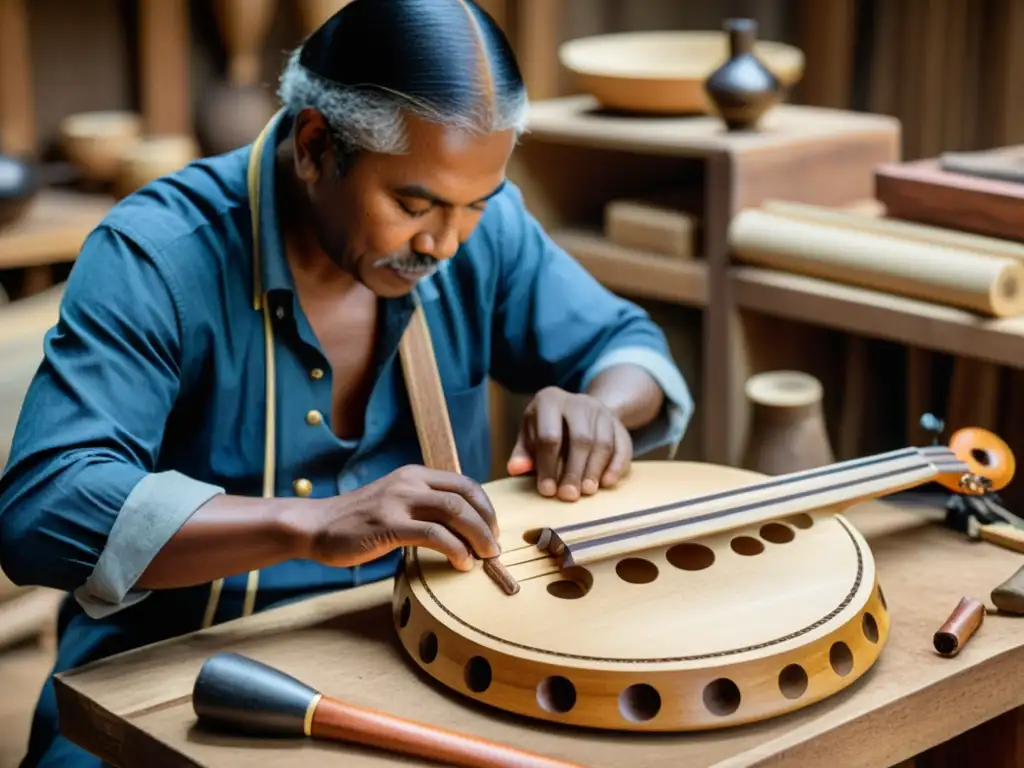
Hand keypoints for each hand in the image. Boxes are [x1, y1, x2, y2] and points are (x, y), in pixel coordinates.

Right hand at [302, 466, 499, 571]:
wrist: (317, 525)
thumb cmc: (358, 521)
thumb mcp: (395, 501)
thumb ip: (423, 506)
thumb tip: (460, 527)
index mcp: (415, 475)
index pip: (464, 483)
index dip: (485, 507)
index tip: (492, 529)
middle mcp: (410, 482)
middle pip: (464, 498)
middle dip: (486, 524)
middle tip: (493, 548)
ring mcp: (399, 501)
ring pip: (454, 513)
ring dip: (476, 536)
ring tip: (484, 557)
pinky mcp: (389, 524)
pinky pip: (433, 534)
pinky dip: (455, 549)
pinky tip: (460, 563)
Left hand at [506, 386, 631, 501]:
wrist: (581, 409)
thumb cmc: (549, 427)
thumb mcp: (530, 434)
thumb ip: (523, 453)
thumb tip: (515, 469)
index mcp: (550, 400)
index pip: (550, 436)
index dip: (548, 465)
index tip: (547, 490)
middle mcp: (578, 402)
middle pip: (580, 439)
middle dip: (574, 471)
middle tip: (568, 496)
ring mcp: (601, 411)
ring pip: (602, 443)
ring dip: (594, 470)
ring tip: (586, 492)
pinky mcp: (618, 424)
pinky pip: (622, 446)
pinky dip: (615, 466)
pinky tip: (606, 483)